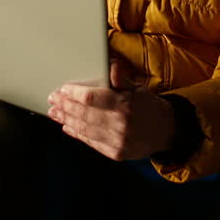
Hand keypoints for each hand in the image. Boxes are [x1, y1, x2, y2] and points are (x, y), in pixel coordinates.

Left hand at [46, 57, 175, 160]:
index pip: (91, 98)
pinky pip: (91, 142)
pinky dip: (77, 134)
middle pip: (84, 114)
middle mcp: (120, 124)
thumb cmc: (149, 106)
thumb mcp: (138, 88)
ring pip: (84, 129)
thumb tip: (111, 65)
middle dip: (65, 106)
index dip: (73, 94)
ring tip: (55, 113)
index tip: (63, 89)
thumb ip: (121, 78)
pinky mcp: (116, 153)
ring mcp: (117, 141)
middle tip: (53, 100)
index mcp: (125, 105)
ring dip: (66, 120)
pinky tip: (67, 127)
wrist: (166, 132)